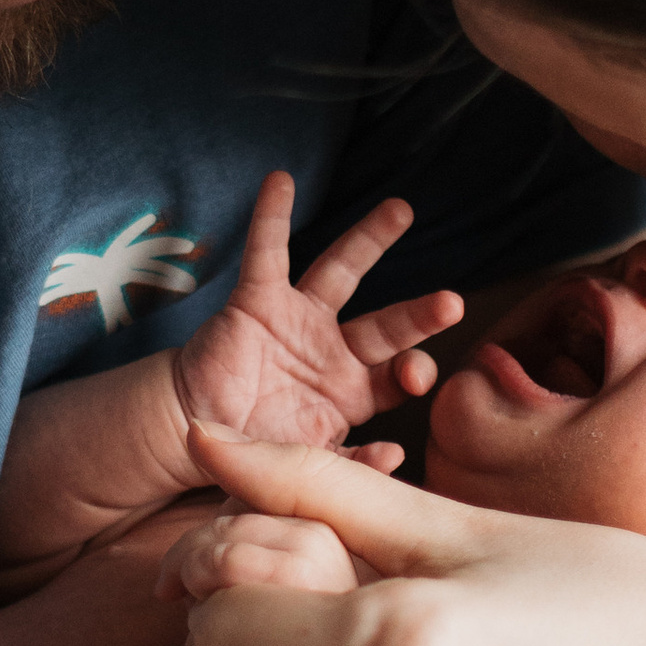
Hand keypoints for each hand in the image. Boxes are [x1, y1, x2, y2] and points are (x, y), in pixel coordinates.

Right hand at [169, 173, 459, 459]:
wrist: (193, 432)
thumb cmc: (253, 451)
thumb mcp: (306, 465)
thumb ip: (350, 463)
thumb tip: (397, 455)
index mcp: (354, 392)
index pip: (398, 378)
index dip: (413, 374)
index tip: (420, 378)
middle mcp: (334, 351)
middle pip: (387, 326)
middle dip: (419, 315)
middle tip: (452, 303)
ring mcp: (298, 320)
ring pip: (341, 273)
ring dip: (370, 241)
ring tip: (401, 210)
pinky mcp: (256, 302)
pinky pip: (266, 254)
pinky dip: (271, 218)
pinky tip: (281, 181)